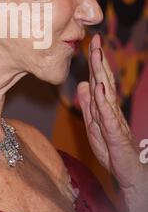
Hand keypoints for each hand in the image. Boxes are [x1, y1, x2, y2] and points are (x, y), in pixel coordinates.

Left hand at [77, 33, 147, 211]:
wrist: (128, 172)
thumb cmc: (111, 148)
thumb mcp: (94, 124)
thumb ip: (89, 104)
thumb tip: (83, 84)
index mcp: (104, 106)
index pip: (98, 79)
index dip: (94, 61)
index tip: (91, 42)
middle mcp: (110, 108)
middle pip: (103, 80)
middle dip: (98, 59)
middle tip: (94, 39)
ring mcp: (114, 120)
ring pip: (106, 92)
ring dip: (101, 72)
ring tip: (96, 54)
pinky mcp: (116, 134)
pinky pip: (108, 115)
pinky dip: (103, 100)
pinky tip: (100, 87)